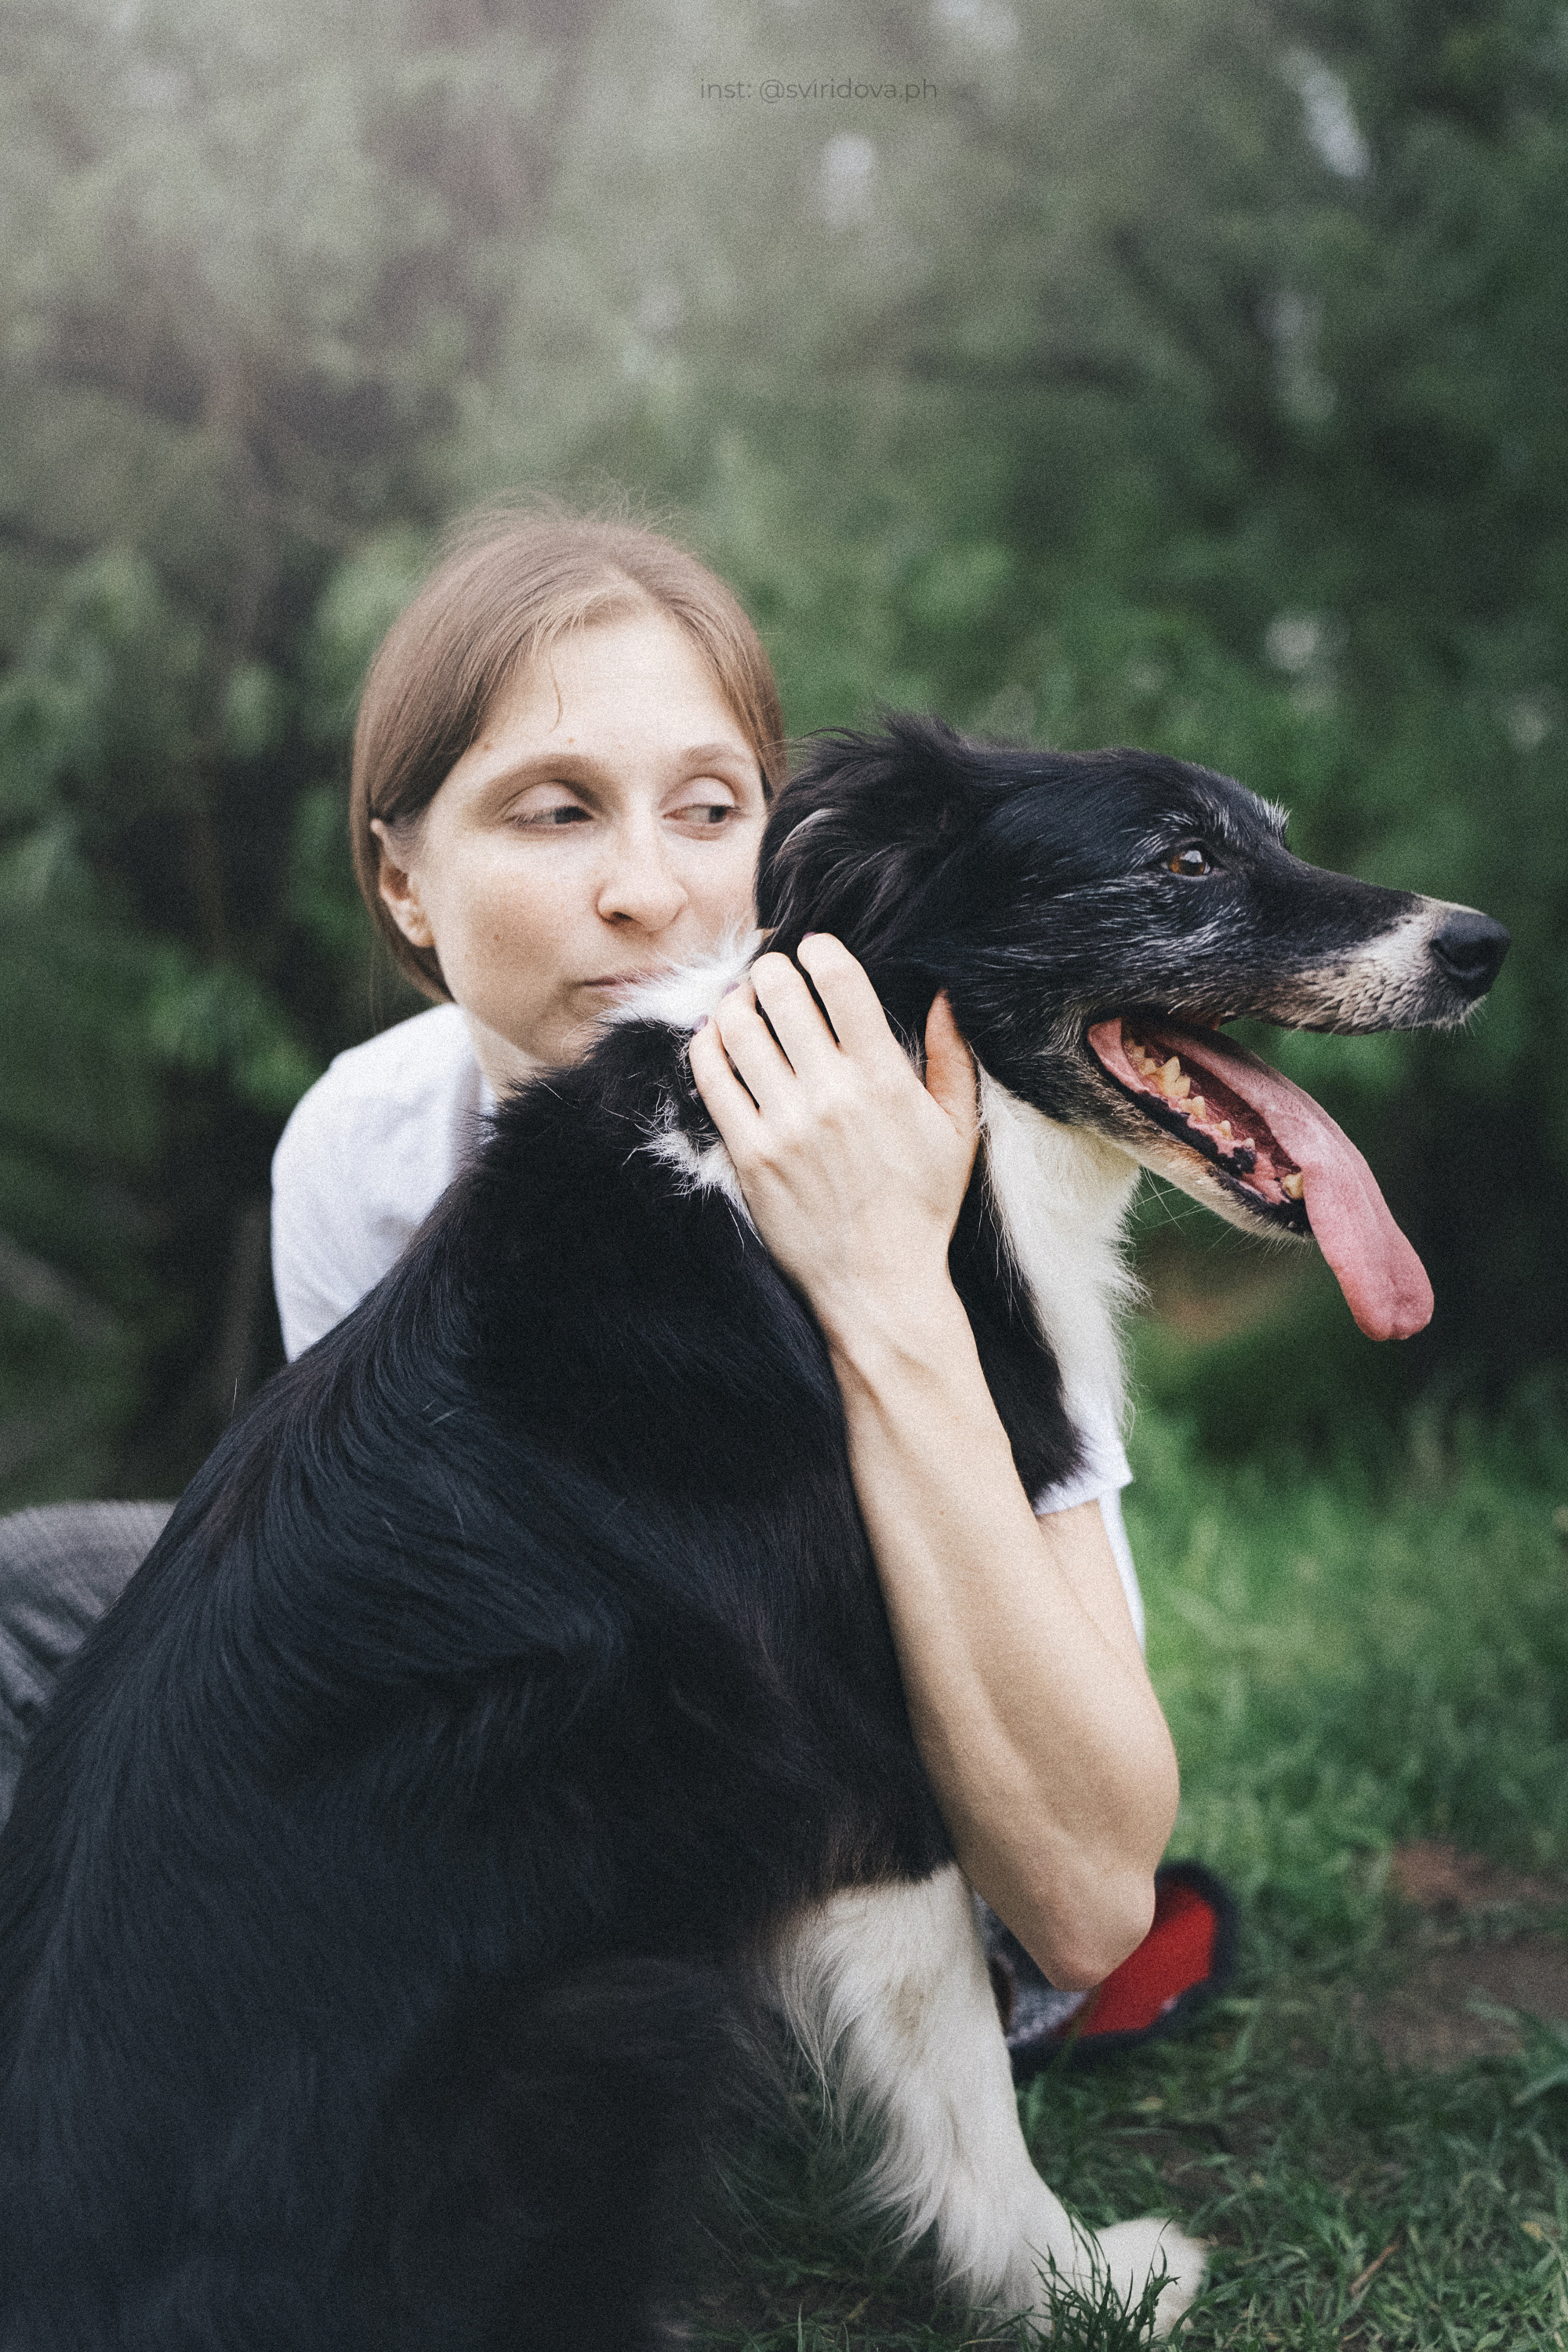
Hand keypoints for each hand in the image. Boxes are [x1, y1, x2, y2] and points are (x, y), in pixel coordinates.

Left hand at [687, 936, 978, 1357]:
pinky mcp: (748, 1154)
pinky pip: (711, 1078)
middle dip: (771, 969)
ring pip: (737, 1029)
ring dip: (735, 1002)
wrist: (878, 1283)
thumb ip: (952, 1057)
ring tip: (742, 1003)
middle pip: (779, 993)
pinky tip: (717, 1041)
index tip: (813, 948)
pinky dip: (708, 1046)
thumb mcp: (956, 1131)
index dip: (819, 949)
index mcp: (884, 1079)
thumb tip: (944, 993)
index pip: (839, 981)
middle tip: (771, 973)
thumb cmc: (922, 1207)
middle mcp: (831, 1095)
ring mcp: (785, 1125)